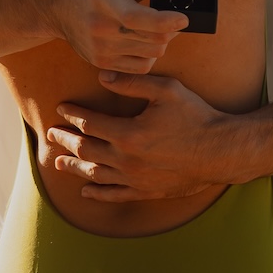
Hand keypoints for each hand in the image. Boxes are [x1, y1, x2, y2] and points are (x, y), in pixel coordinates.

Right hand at [44, 0, 188, 72]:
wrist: (57, 5)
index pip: (137, 18)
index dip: (166, 20)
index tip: (183, 18)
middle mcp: (101, 27)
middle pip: (153, 40)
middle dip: (172, 30)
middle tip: (173, 20)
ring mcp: (100, 48)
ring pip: (152, 54)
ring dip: (162, 42)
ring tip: (156, 29)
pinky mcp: (100, 62)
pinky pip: (140, 67)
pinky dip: (150, 56)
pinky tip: (145, 42)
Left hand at [47, 69, 236, 201]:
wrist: (221, 151)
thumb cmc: (196, 116)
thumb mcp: (166, 90)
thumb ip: (132, 82)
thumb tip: (102, 77)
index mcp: (128, 133)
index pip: (89, 123)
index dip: (73, 115)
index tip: (62, 108)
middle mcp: (126, 159)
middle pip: (86, 148)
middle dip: (65, 139)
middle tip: (51, 133)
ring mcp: (135, 179)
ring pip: (95, 173)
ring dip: (74, 166)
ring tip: (58, 161)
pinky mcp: (147, 192)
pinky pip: (115, 195)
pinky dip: (98, 194)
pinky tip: (86, 191)